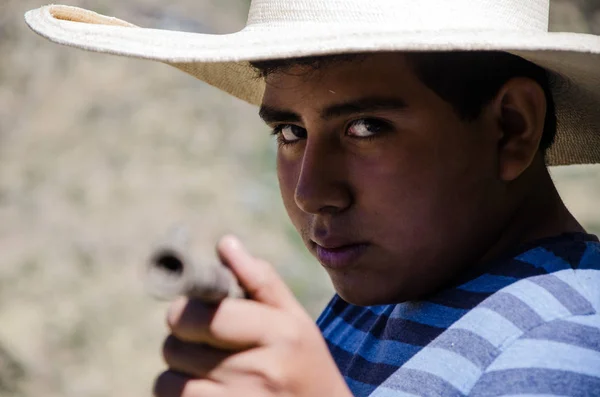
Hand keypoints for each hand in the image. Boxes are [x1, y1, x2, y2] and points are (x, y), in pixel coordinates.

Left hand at [153, 235, 352, 396]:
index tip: (190, 312)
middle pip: (178, 346)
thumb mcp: (296, 320)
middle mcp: (260, 371)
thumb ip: (261, 280)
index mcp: (280, 333)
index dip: (185, 311)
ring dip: (177, 373)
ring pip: (168, 381)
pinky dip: (179, 395)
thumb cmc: (305, 365)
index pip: (207, 316)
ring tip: (205, 371)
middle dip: (182, 339)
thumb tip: (225, 244)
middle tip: (201, 342)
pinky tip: (205, 391)